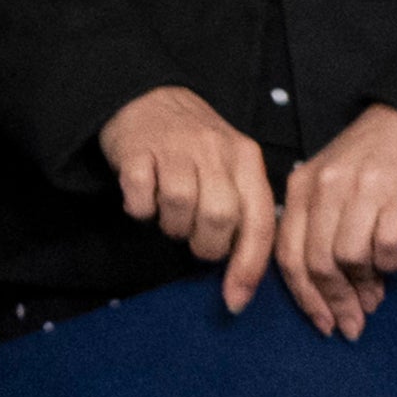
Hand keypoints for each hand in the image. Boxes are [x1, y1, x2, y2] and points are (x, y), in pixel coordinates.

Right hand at [100, 83, 282, 315]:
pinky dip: (140, 209)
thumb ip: (242, 207)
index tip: (235, 300)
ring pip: (180, 206)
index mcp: (246, 160)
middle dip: (205, 244)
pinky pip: (140, 196)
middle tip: (193, 237)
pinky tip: (143, 199)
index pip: (259, 221)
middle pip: (220, 216)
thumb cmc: (194, 146)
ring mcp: (175, 147)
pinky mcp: (137, 148)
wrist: (146, 96)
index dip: (248, 268)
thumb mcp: (230, 166)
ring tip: (168, 214)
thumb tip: (243, 271)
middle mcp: (215, 151)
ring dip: (172, 225)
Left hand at [277, 104, 396, 338]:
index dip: (304, 297)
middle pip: (317, 262)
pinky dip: (391, 263)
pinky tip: (395, 264)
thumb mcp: (329, 184)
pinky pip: (389, 243)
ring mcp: (363, 188)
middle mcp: (326, 187)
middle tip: (353, 323)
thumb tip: (326, 291)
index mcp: (300, 188)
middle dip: (335, 302)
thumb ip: (318, 227)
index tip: (321, 324)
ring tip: (375, 296)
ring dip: (364, 286)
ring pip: (350, 257)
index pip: (288, 254)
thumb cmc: (370, 160)